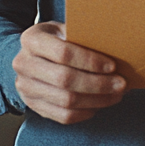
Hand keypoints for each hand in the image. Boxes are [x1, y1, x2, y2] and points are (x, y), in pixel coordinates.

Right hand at [12, 21, 126, 123]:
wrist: (31, 55)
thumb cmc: (55, 39)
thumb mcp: (63, 29)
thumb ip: (81, 35)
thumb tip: (114, 44)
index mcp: (31, 39)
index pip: (63, 53)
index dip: (90, 61)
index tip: (112, 66)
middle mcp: (24, 64)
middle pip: (65, 80)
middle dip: (98, 84)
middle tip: (121, 84)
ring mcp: (25, 87)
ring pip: (66, 101)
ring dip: (96, 100)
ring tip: (116, 95)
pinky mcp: (33, 105)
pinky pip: (62, 116)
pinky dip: (85, 112)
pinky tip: (99, 104)